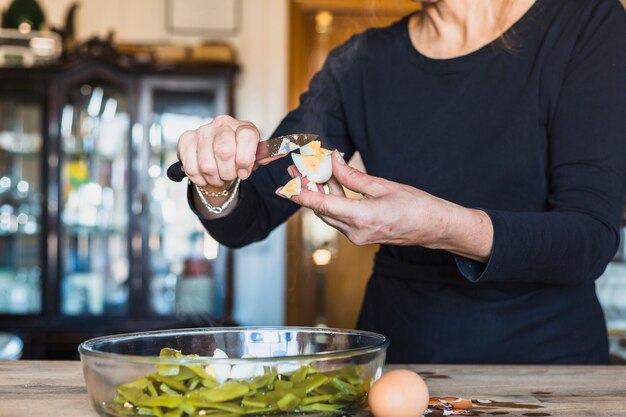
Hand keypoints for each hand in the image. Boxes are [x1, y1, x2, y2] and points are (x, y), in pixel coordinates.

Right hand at [177, 115, 259, 188]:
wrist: (217, 161)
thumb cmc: (238, 159)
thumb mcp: (254, 158)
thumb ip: (264, 156)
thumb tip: (281, 152)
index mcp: (243, 126)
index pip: (247, 137)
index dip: (245, 160)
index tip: (243, 172)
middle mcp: (223, 123)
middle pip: (224, 152)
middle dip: (227, 173)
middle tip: (229, 176)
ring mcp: (203, 130)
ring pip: (206, 164)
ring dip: (214, 178)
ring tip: (218, 177)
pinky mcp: (186, 139)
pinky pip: (191, 167)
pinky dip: (199, 178)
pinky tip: (205, 176)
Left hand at [279, 151, 493, 261]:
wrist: (435, 228)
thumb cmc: (417, 206)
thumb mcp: (383, 186)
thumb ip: (353, 176)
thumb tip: (333, 161)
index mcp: (361, 218)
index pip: (321, 206)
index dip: (300, 195)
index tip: (283, 186)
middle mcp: (355, 232)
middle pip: (321, 209)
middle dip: (307, 189)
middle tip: (296, 168)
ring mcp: (358, 236)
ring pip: (329, 213)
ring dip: (319, 194)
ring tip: (309, 172)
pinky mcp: (361, 234)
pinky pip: (340, 217)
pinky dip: (333, 200)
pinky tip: (330, 183)